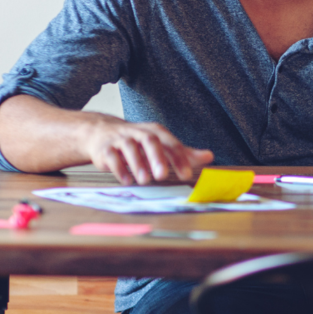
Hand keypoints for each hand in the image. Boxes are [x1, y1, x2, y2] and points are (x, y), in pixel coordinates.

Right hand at [81, 116, 213, 184]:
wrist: (103, 132)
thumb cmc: (139, 141)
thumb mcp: (162, 145)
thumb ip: (183, 152)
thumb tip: (209, 156)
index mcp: (155, 132)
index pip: (170, 143)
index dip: (179, 158)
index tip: (186, 175)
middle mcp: (139, 133)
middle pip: (150, 141)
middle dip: (157, 157)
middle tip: (163, 175)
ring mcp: (121, 139)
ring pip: (129, 148)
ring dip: (137, 164)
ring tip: (145, 180)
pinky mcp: (105, 149)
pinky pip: (112, 157)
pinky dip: (119, 169)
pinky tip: (127, 181)